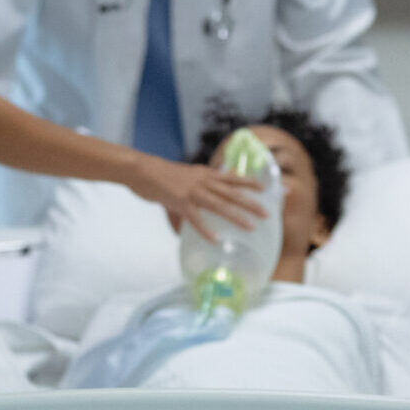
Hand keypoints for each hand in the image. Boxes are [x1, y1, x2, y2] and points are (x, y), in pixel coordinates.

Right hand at [130, 156, 265, 234]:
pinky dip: (206, 230)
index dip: (249, 183)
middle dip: (250, 203)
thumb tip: (209, 194)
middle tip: (267, 213)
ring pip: (219, 205)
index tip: (265, 189)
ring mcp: (192, 192)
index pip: (232, 178)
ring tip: (250, 227)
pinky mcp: (179, 202)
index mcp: (205, 174)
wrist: (142, 169)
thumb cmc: (163, 174)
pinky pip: (196, 219)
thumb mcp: (188, 174)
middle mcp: (203, 181)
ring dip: (236, 216)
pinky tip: (216, 240)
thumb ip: (201, 184)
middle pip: (232, 192)